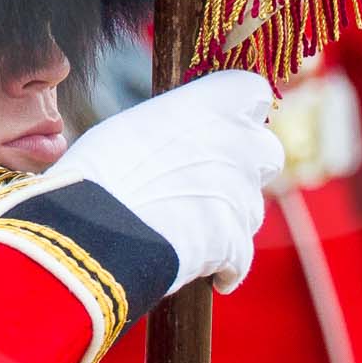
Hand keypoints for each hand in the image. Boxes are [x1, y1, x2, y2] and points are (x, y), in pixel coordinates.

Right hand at [52, 70, 282, 294]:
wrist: (93, 234)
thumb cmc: (97, 175)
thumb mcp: (130, 128)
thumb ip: (173, 128)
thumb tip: (178, 141)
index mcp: (209, 106)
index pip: (252, 91)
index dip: (241, 110)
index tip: (224, 123)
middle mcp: (236, 145)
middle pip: (268, 151)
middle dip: (247, 167)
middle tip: (211, 181)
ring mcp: (241, 196)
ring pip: (252, 207)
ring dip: (229, 217)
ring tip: (187, 229)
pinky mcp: (237, 244)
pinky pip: (240, 257)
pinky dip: (225, 266)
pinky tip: (202, 270)